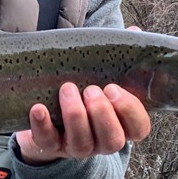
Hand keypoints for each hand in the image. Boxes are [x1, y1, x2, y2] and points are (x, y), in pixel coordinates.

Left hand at [15, 26, 151, 165]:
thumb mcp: (100, 73)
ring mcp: (76, 146)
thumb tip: (135, 31)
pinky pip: (47, 142)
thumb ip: (118, 57)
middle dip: (102, 114)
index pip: (139, 128)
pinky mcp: (49, 146)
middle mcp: (101, 140)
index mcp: (120, 124)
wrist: (46, 115)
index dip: (130, 111)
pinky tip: (38, 108)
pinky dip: (42, 125)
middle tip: (91, 89)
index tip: (113, 88)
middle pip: (113, 140)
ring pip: (82, 144)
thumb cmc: (81, 90)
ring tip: (66, 89)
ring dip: (75, 116)